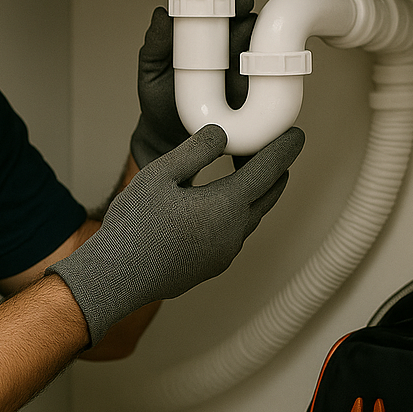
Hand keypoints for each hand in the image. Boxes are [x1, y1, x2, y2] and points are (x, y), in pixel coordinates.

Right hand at [49, 123, 303, 343]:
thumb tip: (221, 134)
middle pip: (267, 195)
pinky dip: (240, 213)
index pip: (268, 171)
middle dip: (276, 171)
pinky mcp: (212, 265)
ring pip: (252, 216)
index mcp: (226, 206)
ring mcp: (224, 253)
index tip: (296, 135)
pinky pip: (236, 234)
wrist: (116, 276)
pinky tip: (222, 206)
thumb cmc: (133, 225)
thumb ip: (195, 151)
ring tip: (251, 174)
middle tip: (277, 151)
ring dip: (257, 193)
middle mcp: (233, 233)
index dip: (284, 149)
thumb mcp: (160, 174)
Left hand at [130, 0, 256, 168]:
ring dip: (261, 43)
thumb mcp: (151, 71)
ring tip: (246, 53)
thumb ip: (156, 44)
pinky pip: (270, 78)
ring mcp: (244, 71)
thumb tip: (161, 15)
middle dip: (251, 16)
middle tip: (243, 20)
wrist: (169, 139)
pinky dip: (272, 71)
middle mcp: (228, 49)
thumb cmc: (161, 100)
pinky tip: (262, 73)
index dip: (231, 0)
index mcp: (204, 36)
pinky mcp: (255, 94)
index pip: (223, 9)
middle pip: (250, 23)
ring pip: (262, 48)